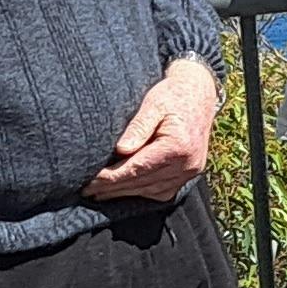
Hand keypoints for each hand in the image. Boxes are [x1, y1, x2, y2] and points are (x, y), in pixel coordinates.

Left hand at [88, 55, 218, 201]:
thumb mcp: (153, 104)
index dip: (111, 178)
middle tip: (87, 190)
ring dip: (125, 193)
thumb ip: (138, 127)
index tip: (89, 181)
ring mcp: (190, 172)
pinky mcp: (189, 175)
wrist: (199, 94)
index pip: (137, 168)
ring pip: (151, 190)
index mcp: (178, 146)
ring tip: (101, 192)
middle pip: (142, 182)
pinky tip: (125, 190)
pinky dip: (142, 192)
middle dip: (113, 188)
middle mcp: (187, 164)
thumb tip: (120, 150)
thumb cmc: (172, 95)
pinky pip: (162, 192)